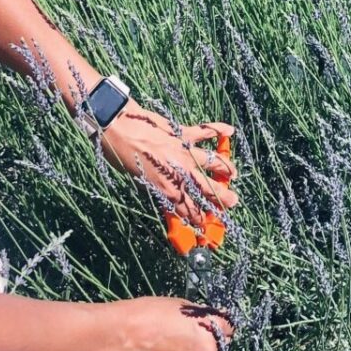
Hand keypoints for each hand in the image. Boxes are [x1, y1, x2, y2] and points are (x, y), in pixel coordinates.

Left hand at [99, 109, 238, 228]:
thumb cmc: (121, 156)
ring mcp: (184, 153)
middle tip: (233, 203)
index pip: (189, 210)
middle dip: (222, 199)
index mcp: (168, 190)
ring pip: (212, 163)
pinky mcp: (182, 133)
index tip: (207, 223)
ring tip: (234, 174)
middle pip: (207, 190)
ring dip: (226, 169)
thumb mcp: (138, 182)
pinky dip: (218, 130)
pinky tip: (230, 131)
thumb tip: (167, 197)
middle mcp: (181, 173)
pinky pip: (205, 132)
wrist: (116, 128)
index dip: (200, 219)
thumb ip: (157, 190)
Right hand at [110, 297, 235, 350]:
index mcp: (211, 336)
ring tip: (174, 339)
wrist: (124, 335)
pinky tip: (166, 350)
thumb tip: (218, 314)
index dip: (222, 321)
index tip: (213, 317)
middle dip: (209, 337)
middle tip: (189, 327)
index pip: (230, 328)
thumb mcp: (183, 306)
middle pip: (217, 345)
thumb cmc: (152, 314)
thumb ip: (205, 313)